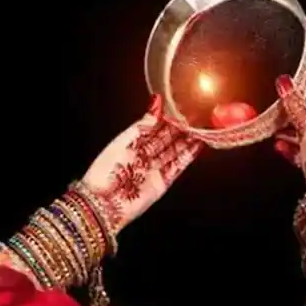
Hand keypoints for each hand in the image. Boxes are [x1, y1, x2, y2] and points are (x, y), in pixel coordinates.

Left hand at [82, 94, 202, 231]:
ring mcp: (154, 168)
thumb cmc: (104, 171)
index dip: (169, 116)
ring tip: (203, 127)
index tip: (182, 106)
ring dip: (189, 140)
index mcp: (132, 143)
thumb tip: (156, 103)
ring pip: (175, 150)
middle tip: (197, 114)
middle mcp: (145, 155)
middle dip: (182, 127)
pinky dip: (188, 156)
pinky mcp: (162, 182)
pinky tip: (199, 145)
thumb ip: (142, 124)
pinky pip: (178, 166)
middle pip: (168, 137)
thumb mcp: (122, 140)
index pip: (155, 126)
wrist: (102, 202)